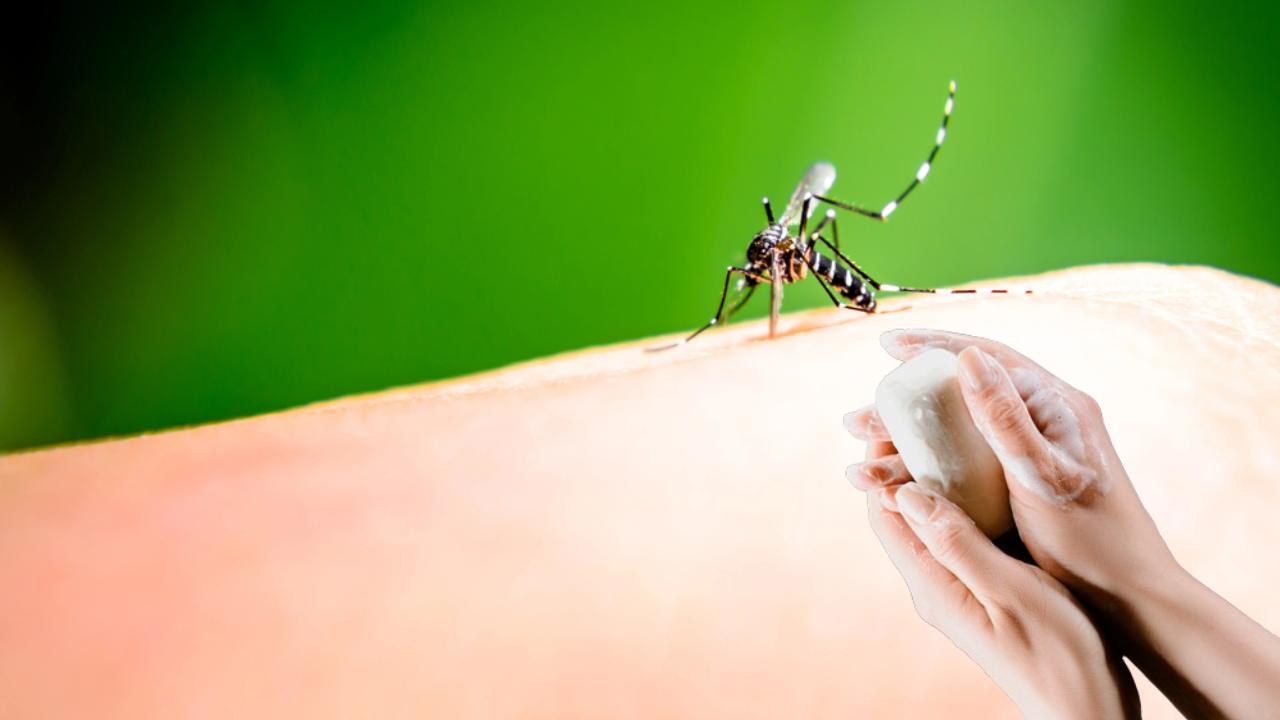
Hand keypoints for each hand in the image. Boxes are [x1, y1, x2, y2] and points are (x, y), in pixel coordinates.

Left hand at [858, 439, 1138, 717]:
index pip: (886, 513)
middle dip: (907, 461)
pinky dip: (970, 496)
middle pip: (904, 510)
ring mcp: (960, 587)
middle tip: (924, 411)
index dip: (885, 464)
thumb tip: (906, 493)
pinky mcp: (987, 587)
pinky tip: (994, 473)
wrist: (1089, 711)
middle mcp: (937, 585)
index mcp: (933, 585)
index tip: (894, 417)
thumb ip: (958, 544)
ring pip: (935, 517)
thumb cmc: (1058, 657)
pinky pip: (964, 531)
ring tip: (955, 428)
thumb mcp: (1010, 593)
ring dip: (939, 474)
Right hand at [861, 328, 1176, 601]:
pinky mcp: (1023, 482)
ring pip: (958, 433)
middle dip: (905, 406)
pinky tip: (895, 485)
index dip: (932, 347)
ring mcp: (1034, 451)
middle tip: (859, 421)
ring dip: (908, 443)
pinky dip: (927, 470)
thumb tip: (968, 357)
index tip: (886, 346)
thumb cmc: (1094, 545)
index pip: (987, 358)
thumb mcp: (1043, 478)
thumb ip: (1005, 419)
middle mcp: (1047, 419)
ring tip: (863, 461)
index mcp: (1058, 405)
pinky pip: (966, 464)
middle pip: (964, 395)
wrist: (1130, 600)